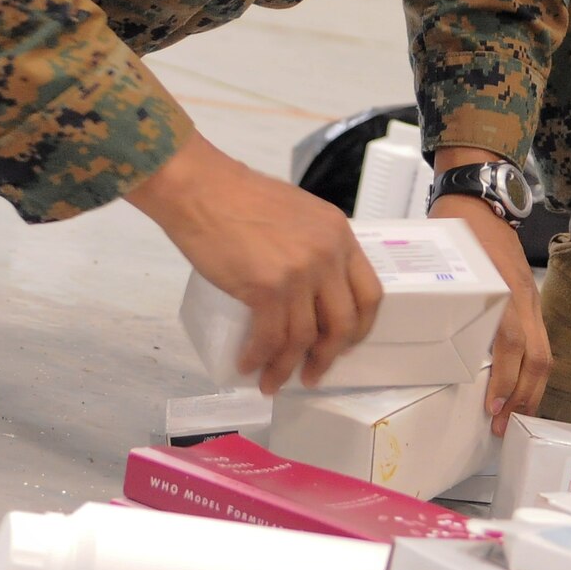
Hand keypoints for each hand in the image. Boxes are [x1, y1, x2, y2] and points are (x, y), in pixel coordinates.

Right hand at [128, 130, 382, 392]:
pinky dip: (260, 358)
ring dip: (288, 366)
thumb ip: (314, 243)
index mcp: (340, 234)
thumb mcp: (298, 213)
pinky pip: (271, 337)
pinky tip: (249, 365)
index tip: (345, 344)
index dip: (360, 326)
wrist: (201, 188)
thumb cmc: (239, 197)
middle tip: (312, 371)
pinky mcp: (267, 288)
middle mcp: (328, 254)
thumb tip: (311, 286)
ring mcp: (300, 272)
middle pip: (343, 322)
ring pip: (305, 337)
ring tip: (272, 380)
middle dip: (328, 355)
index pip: (369, 292)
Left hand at [430, 188, 548, 436]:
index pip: (513, 344)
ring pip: (544, 353)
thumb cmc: (459, 224)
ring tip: (515, 416)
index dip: (505, 380)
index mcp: (504, 290)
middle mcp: (524, 298)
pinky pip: (539, 341)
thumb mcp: (446, 257)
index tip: (493, 408)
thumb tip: (399, 323)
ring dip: (532, 389)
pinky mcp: (530, 299)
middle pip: (538, 357)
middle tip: (504, 426)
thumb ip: (434, 289)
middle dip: (524, 397)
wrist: (482, 193)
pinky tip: (519, 388)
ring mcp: (531, 298)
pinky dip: (533, 371)